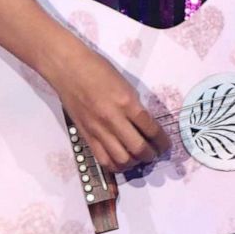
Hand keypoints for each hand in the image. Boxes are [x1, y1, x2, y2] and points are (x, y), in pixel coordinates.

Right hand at [44, 42, 170, 172]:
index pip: (151, 128)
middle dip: (150, 155)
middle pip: (138, 148)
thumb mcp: (124, 84)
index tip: (166, 145)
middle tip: (153, 154)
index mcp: (126, 102)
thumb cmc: (97, 69)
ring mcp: (98, 129)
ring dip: (133, 162)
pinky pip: (102, 159)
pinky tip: (120, 160)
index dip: (162, 141)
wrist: (68, 68)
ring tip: (137, 158)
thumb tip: (144, 124)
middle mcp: (113, 119)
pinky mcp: (86, 135)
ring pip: (121, 159)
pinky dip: (115, 165)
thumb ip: (134, 105)